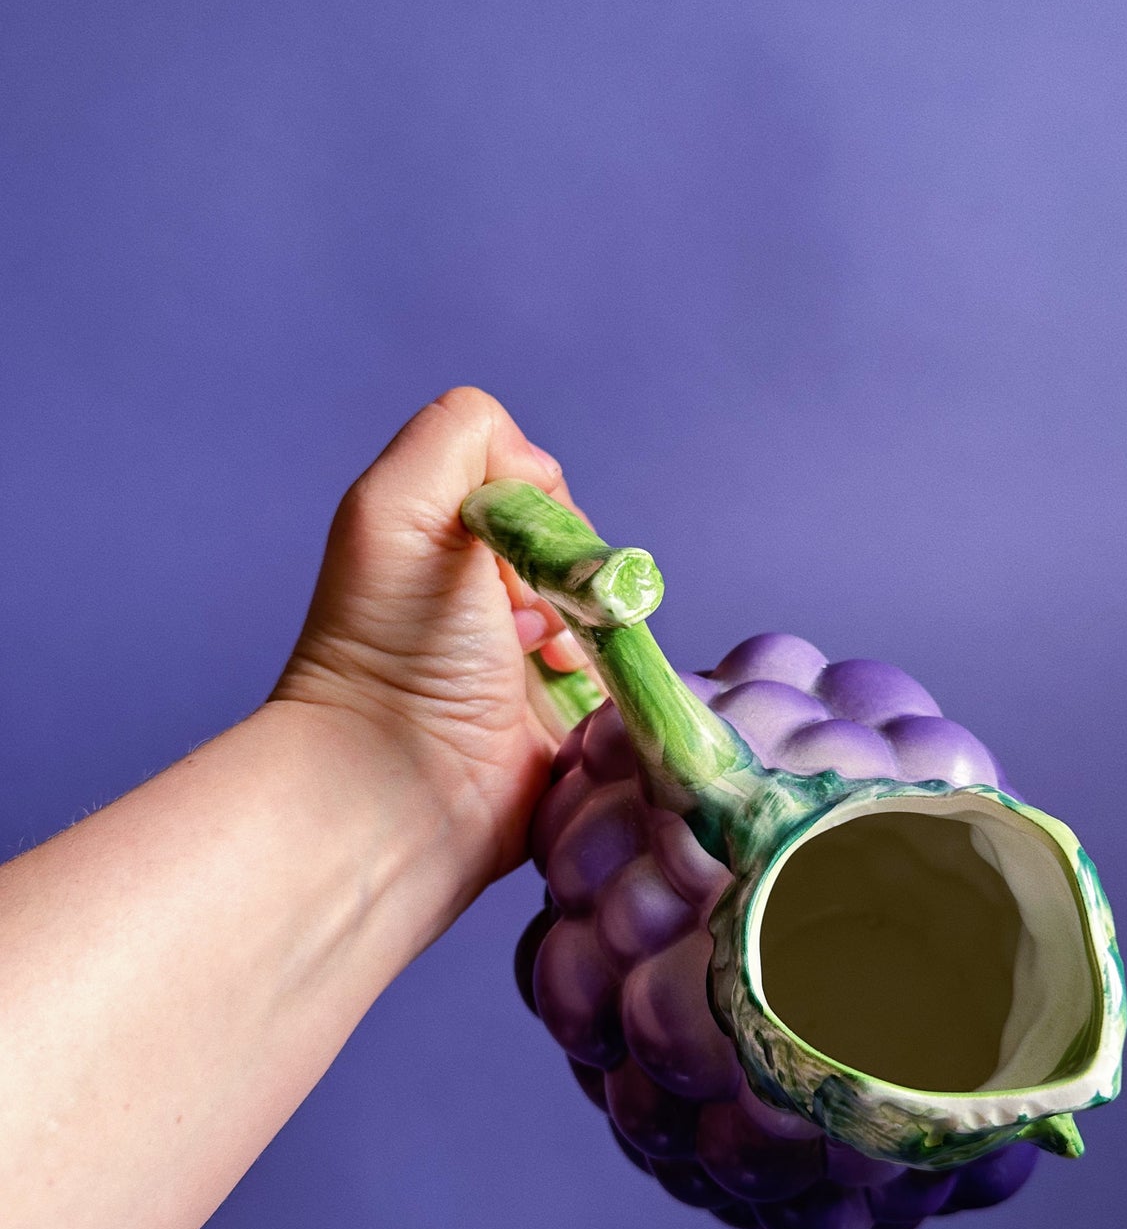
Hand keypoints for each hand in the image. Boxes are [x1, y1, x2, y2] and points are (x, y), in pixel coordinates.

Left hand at [271, 387, 586, 887]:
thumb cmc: (397, 650)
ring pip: (611, 613)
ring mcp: (526, 666)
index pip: (533, 486)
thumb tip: (538, 475)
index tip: (514, 549)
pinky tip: (571, 698)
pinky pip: (628, 683)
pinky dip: (617, 682)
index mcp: (439, 540)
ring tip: (552, 664)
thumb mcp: (402, 506)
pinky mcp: (565, 727)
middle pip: (580, 548)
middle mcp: (481, 599)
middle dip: (573, 571)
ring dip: (597, 628)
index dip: (540, 505)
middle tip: (529, 616)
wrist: (402, 792)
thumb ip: (461, 436)